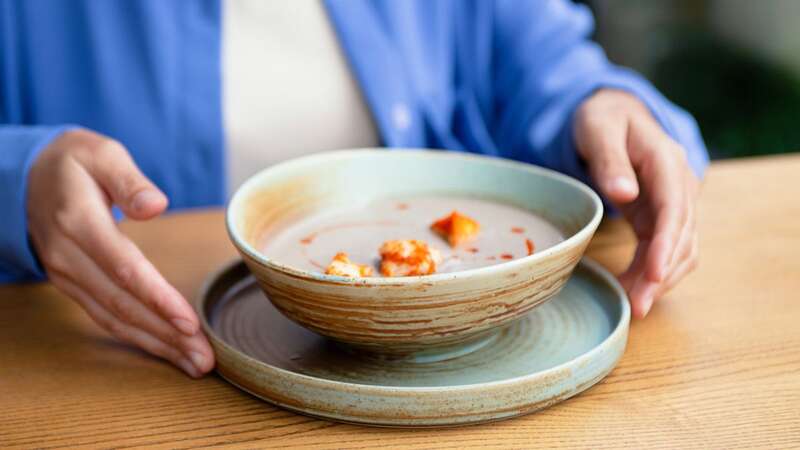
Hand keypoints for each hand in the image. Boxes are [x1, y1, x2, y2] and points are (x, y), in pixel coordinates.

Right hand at [27, 129, 214, 376]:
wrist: (26, 177)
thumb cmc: (75, 162)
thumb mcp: (102, 154)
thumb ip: (130, 181)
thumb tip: (156, 206)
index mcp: (79, 222)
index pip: (124, 268)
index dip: (158, 298)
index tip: (190, 322)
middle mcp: (69, 256)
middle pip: (123, 303)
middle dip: (166, 334)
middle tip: (205, 358)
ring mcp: (67, 275)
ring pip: (114, 318)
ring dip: (156, 344)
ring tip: (194, 363)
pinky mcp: (72, 285)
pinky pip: (106, 317)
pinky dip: (138, 338)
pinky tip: (167, 350)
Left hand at [574, 89, 699, 317]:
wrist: (611, 114)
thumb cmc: (602, 120)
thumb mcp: (598, 130)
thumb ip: (609, 160)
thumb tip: (624, 194)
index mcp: (666, 160)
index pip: (674, 207)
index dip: (666, 244)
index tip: (652, 274)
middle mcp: (679, 184)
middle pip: (681, 235)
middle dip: (661, 273)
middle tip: (637, 306)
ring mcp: (674, 202)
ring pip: (680, 248)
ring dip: (660, 279)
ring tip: (634, 306)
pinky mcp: (662, 216)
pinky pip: (666, 249)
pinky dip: (653, 272)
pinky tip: (633, 289)